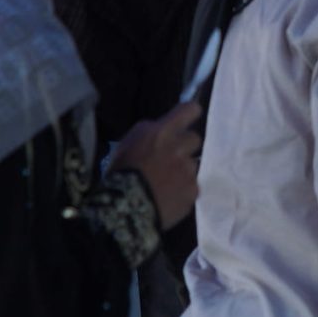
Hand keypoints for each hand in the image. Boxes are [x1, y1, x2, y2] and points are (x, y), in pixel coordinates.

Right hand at [113, 101, 202, 229]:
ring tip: (165, 182)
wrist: (126, 206)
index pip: (189, 110)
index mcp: (163, 132)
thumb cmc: (122, 171)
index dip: (190, 113)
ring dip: (182, 170)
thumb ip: (149, 131)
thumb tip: (162, 128)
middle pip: (194, 138)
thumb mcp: (128, 142)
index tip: (188, 118)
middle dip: (185, 146)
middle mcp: (180, 147)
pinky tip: (168, 196)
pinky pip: (192, 186)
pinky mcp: (194, 190)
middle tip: (170, 157)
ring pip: (192, 164)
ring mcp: (189, 170)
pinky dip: (183, 190)